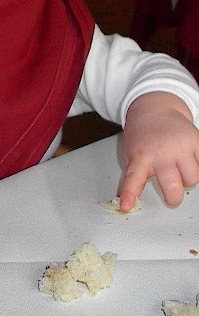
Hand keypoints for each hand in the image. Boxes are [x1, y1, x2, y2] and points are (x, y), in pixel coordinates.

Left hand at [119, 91, 198, 211]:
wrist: (155, 109)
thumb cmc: (143, 136)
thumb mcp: (132, 153)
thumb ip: (135, 175)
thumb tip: (127, 202)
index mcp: (141, 157)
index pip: (133, 179)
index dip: (129, 194)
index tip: (124, 206)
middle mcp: (161, 152)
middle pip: (173, 186)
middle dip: (173, 197)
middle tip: (171, 196)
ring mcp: (180, 146)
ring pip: (193, 178)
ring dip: (187, 179)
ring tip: (178, 169)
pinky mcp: (197, 141)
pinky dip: (198, 167)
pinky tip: (190, 161)